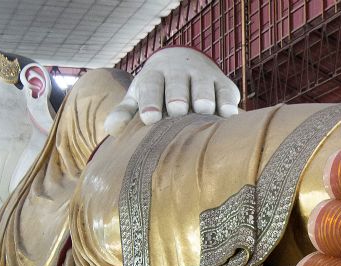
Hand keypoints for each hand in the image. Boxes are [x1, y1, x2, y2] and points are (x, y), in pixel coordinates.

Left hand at [104, 47, 240, 134]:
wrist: (183, 61)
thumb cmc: (156, 88)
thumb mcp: (139, 96)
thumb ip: (125, 112)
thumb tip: (111, 129)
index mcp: (155, 75)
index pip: (151, 85)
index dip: (150, 100)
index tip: (150, 118)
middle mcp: (179, 72)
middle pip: (178, 83)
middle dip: (177, 95)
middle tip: (177, 110)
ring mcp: (203, 76)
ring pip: (204, 85)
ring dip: (204, 97)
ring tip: (204, 111)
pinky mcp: (224, 83)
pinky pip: (227, 91)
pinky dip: (228, 102)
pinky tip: (229, 115)